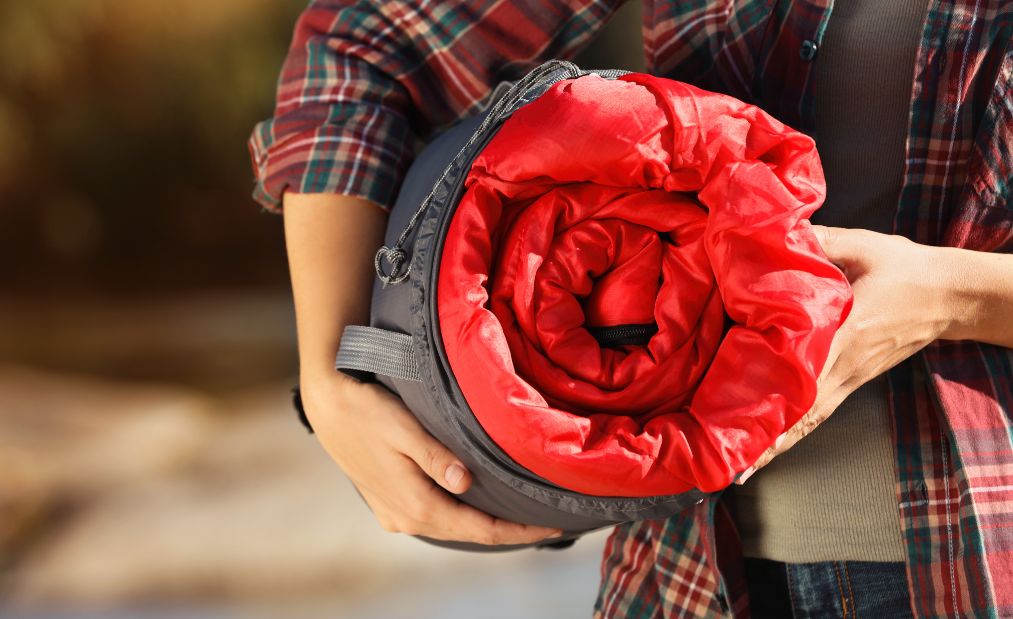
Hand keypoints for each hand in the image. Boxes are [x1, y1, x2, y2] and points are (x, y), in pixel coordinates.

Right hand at [301, 369, 562, 544]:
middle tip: (548, 519)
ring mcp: (395, 513)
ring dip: (485, 521)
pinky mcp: (388, 502)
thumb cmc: (365, 409)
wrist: (326, 404)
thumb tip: (466, 483)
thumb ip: (436, 458)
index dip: (520, 531)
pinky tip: (478, 500)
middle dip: (509, 529)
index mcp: (416, 506)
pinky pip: (435, 515)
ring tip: (520, 511)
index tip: (554, 524)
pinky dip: (462, 512)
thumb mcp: (404, 429)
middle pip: (470, 532)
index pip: (481, 530)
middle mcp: (406, 519)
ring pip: (452, 525)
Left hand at [737, 225, 952, 481]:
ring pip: (808, 420)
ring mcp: (850, 378)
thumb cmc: (903, 269)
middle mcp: (845, 365)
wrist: (950, 295)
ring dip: (777, 446)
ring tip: (741, 470)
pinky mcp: (852, 382)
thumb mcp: (862, 245)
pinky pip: (818, 413)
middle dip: (767, 439)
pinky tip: (770, 451)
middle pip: (801, 411)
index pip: (804, 369)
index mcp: (845, 332)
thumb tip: (775, 235)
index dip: (774, 394)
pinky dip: (793, 434)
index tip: (743, 415)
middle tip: (730, 463)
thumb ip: (818, 242)